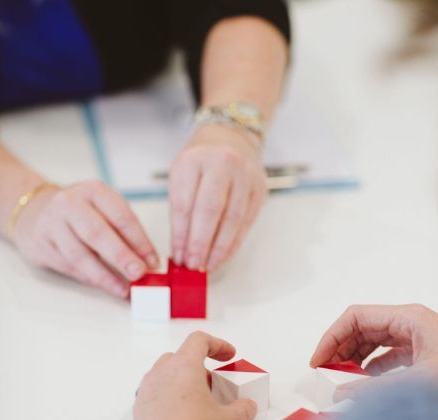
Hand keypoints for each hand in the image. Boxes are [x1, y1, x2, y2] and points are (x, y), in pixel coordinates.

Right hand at [13, 180, 158, 297]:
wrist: (36, 210)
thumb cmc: (80, 212)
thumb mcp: (105, 210)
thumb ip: (126, 233)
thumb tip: (148, 261)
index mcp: (93, 191)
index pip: (120, 216)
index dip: (139, 241)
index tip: (152, 261)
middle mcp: (70, 204)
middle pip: (97, 233)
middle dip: (121, 256)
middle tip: (138, 273)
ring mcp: (51, 225)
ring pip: (79, 255)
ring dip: (104, 276)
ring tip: (123, 289)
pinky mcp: (41, 245)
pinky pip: (68, 266)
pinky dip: (89, 279)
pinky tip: (104, 285)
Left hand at [133, 332, 256, 419]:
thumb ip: (242, 410)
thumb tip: (246, 407)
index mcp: (183, 367)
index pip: (198, 341)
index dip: (217, 345)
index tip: (229, 356)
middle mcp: (160, 375)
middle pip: (178, 357)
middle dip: (198, 367)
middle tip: (214, 386)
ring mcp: (146, 393)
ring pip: (164, 377)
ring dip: (182, 384)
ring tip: (198, 405)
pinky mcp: (139, 413)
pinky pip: (155, 397)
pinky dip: (169, 400)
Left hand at [169, 124, 266, 271]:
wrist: (232, 137)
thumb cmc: (202, 161)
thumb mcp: (182, 175)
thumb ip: (180, 210)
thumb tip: (181, 250)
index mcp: (193, 160)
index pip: (184, 204)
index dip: (180, 235)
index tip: (177, 256)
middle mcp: (221, 164)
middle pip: (209, 211)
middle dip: (200, 243)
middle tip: (193, 265)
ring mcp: (244, 175)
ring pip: (232, 219)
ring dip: (219, 248)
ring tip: (208, 265)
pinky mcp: (259, 189)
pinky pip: (246, 222)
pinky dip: (233, 242)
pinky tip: (223, 255)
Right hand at [310, 304, 437, 398]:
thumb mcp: (419, 382)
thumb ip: (374, 390)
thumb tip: (341, 396)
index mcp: (409, 319)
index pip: (355, 317)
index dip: (331, 337)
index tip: (318, 361)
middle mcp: (410, 325)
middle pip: (361, 329)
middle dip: (340, 350)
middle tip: (324, 374)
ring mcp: (416, 340)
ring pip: (372, 344)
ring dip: (353, 362)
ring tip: (340, 382)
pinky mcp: (421, 357)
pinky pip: (385, 359)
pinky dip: (370, 372)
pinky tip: (363, 387)